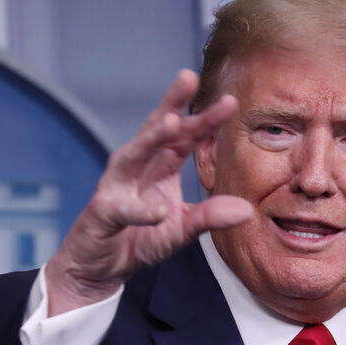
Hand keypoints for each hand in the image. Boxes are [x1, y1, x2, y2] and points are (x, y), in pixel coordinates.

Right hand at [44, 69, 252, 315]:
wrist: (99, 267)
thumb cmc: (140, 240)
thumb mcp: (181, 230)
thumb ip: (209, 217)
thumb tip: (246, 209)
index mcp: (159, 167)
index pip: (183, 137)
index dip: (204, 119)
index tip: (230, 101)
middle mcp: (135, 168)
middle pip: (155, 131)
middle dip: (173, 105)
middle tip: (191, 77)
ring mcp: (115, 188)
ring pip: (132, 155)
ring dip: (152, 138)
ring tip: (174, 123)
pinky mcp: (101, 215)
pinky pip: (123, 210)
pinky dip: (142, 210)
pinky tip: (160, 211)